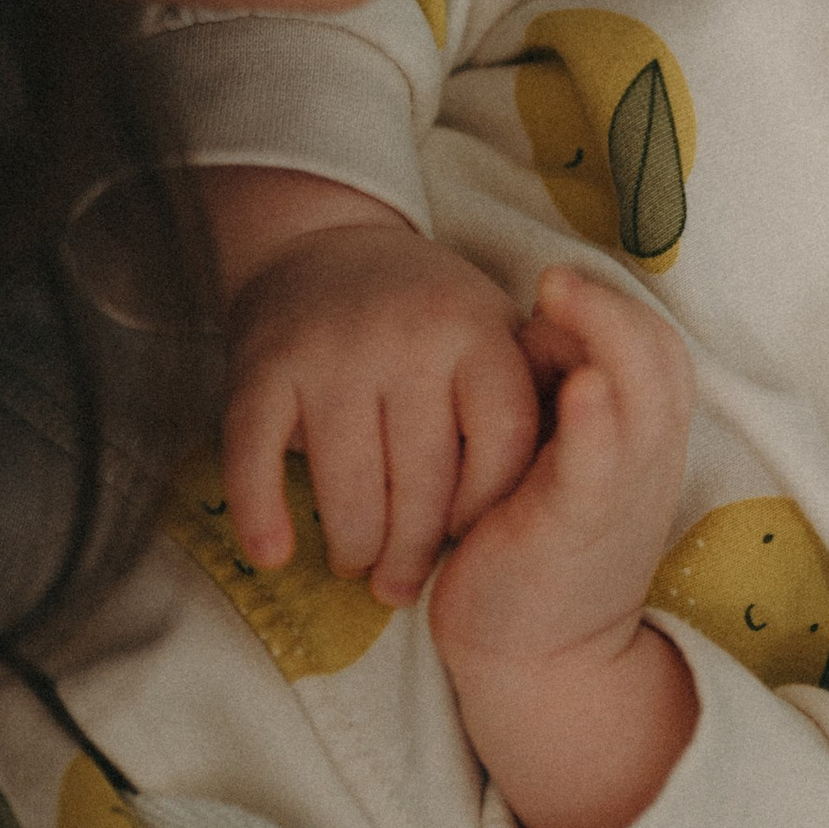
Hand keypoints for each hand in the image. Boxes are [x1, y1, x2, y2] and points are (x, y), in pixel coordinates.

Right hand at [222, 216, 539, 599]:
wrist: (323, 243)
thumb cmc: (428, 314)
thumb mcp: (493, 333)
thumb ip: (530, 398)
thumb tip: (573, 489)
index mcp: (478, 332)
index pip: (502, 445)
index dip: (488, 507)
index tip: (475, 536)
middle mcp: (409, 338)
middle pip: (422, 483)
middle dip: (413, 552)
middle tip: (402, 584)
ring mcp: (332, 352)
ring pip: (348, 489)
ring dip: (353, 547)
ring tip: (358, 566)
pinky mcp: (263, 366)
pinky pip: (256, 458)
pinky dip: (261, 515)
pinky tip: (275, 553)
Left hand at [427, 266, 699, 827]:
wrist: (538, 660)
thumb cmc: (533, 546)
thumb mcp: (557, 458)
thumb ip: (555, 394)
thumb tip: (535, 329)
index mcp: (644, 438)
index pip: (653, 345)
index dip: (610, 308)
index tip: (552, 296)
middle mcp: (646, 458)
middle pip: (658, 354)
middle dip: (610, 305)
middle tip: (553, 278)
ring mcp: (619, 494)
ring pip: (644, 394)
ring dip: (607, 336)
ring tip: (562, 293)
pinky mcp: (576, 530)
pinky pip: (601, 466)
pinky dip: (598, 422)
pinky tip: (584, 387)